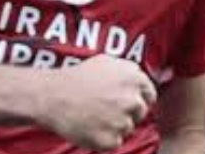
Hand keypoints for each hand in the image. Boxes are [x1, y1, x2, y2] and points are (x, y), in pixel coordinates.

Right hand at [37, 56, 156, 150]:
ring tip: (94, 115)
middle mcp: (132, 100)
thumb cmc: (78, 78)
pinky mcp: (110, 140)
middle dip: (127, 112)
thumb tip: (141, 80)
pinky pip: (115, 142)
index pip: (150, 95)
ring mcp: (122, 122)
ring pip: (127, 129)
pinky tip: (91, 126)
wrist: (53, 97)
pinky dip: (104, 138)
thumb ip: (129, 71)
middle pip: (140, 113)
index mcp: (135, 79)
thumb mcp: (107, 62)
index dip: (139, 99)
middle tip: (106, 109)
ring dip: (115, 125)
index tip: (128, 103)